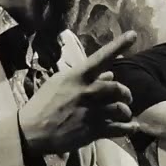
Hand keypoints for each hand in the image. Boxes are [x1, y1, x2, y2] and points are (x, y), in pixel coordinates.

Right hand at [19, 31, 138, 154]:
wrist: (32, 131)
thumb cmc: (44, 104)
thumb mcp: (60, 84)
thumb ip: (86, 78)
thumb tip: (109, 75)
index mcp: (78, 76)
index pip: (101, 57)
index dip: (119, 45)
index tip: (133, 35)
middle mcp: (87, 91)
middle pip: (119, 88)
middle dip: (126, 94)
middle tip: (126, 98)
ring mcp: (92, 111)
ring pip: (121, 109)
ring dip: (126, 112)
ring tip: (124, 115)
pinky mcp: (93, 130)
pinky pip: (120, 128)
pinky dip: (128, 128)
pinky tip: (131, 127)